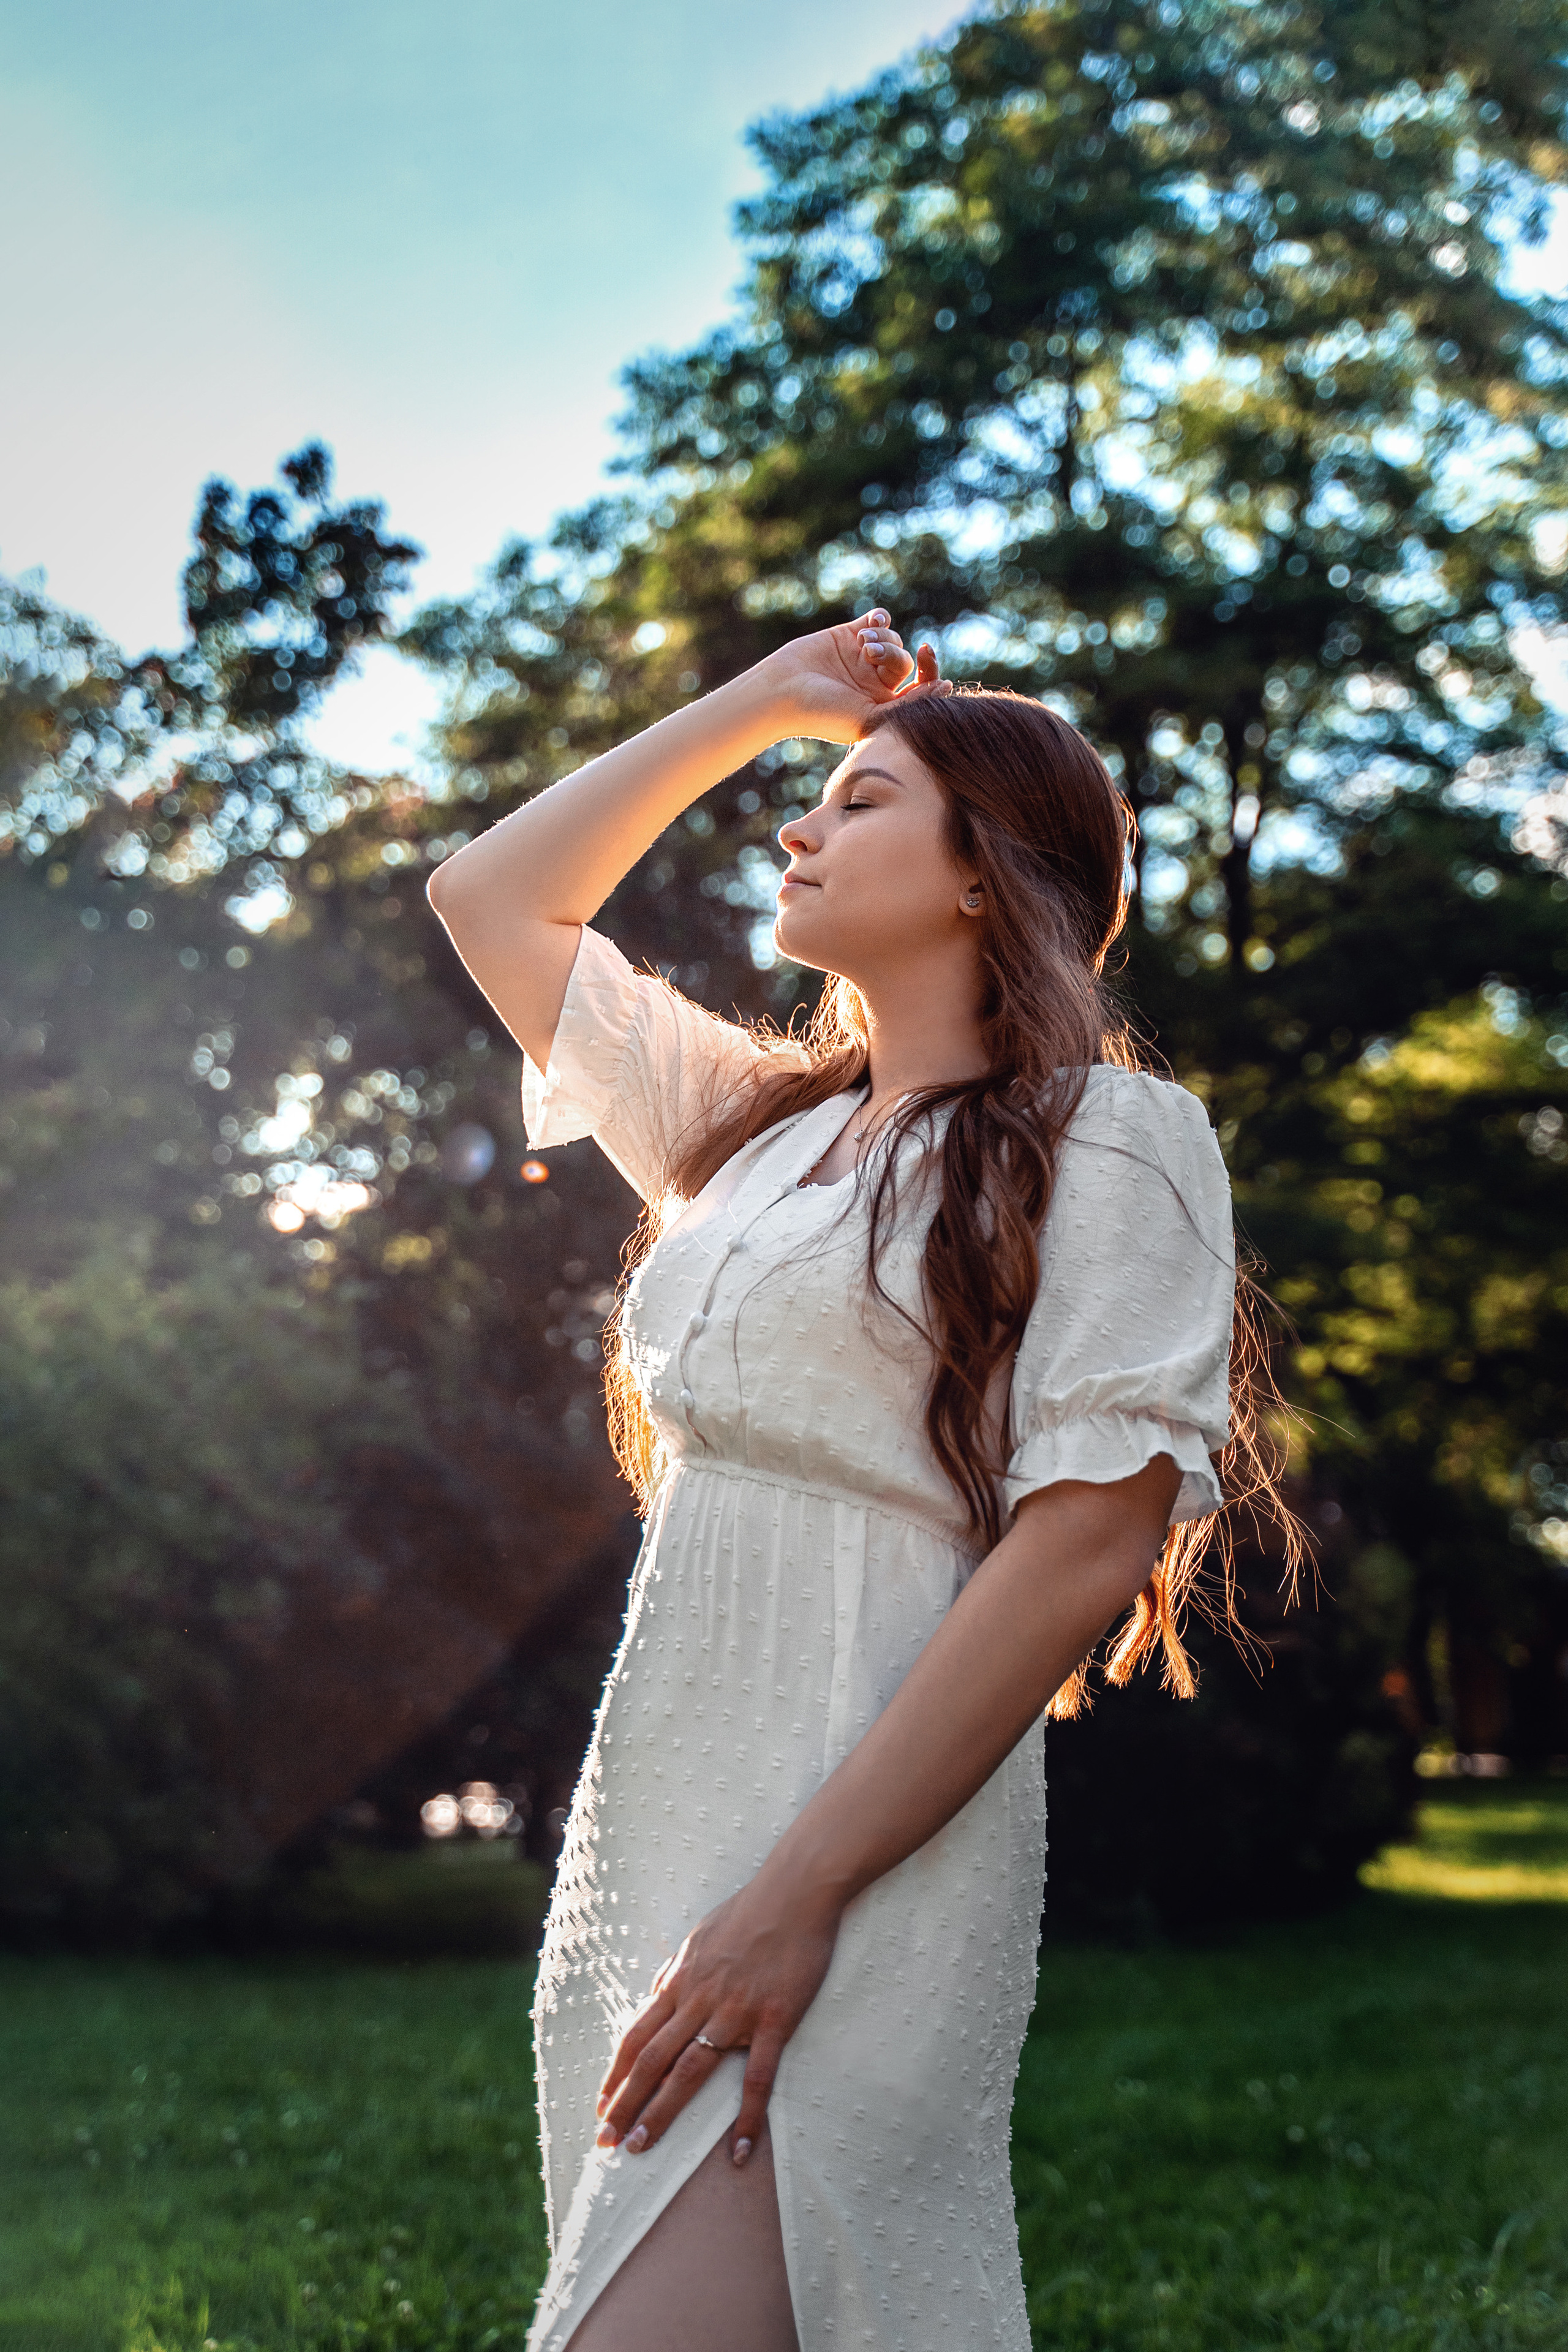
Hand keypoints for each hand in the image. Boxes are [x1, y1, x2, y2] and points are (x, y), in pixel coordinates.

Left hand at [594, 1867, 840, 2167]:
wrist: (795, 1890)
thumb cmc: (748, 1911)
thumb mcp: (699, 1936)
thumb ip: (676, 1970)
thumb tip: (655, 1994)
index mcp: (680, 1980)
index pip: (636, 2036)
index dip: (616, 2074)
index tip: (602, 2106)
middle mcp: (699, 1999)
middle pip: (652, 2060)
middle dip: (626, 2104)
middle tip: (607, 2141)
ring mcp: (736, 2012)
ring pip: (690, 2072)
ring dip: (662, 2113)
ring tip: (642, 2148)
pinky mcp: (774, 2020)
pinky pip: (758, 2077)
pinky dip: (747, 2117)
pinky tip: (738, 2151)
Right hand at [753, 609, 944, 745]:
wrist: (781, 693)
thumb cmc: (823, 713)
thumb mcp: (871, 718)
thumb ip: (910, 704)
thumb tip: (947, 686)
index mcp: (884, 706)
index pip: (919, 686)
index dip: (928, 671)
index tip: (925, 657)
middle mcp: (875, 683)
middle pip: (904, 660)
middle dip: (892, 653)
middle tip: (870, 655)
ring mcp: (861, 659)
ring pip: (892, 638)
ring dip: (881, 637)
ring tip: (860, 645)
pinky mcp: (847, 637)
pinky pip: (877, 621)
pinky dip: (880, 619)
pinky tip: (872, 622)